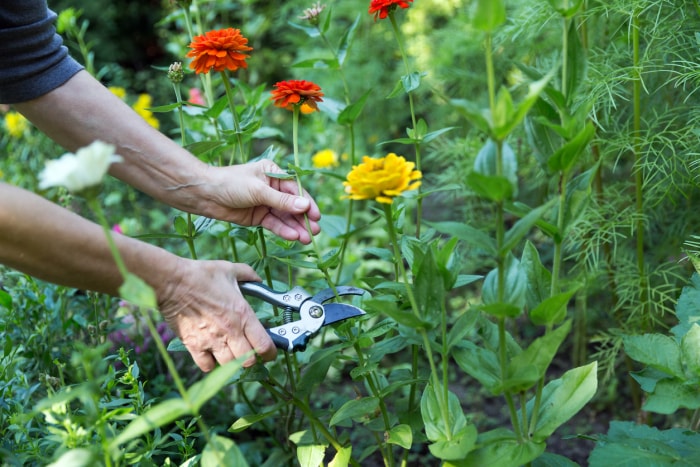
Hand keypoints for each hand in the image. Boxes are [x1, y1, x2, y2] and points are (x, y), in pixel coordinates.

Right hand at [158, 258, 275, 370]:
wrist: (172, 281)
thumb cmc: (200, 275)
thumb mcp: (230, 270)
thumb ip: (248, 275)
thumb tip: (258, 279)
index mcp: (242, 314)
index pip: (264, 345)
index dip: (270, 353)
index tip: (270, 353)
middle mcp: (230, 331)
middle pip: (248, 361)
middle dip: (251, 359)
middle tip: (248, 352)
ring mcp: (211, 340)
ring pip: (229, 366)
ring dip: (232, 361)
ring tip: (229, 351)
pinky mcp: (193, 345)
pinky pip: (207, 366)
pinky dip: (211, 363)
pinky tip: (211, 353)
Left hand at [199, 160, 320, 243]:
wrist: (205, 195)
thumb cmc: (230, 183)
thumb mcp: (258, 190)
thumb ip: (282, 200)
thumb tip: (305, 206)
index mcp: (273, 173)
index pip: (295, 189)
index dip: (307, 203)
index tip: (316, 216)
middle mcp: (272, 188)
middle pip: (292, 205)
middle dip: (303, 218)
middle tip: (314, 231)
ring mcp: (265, 203)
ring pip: (284, 217)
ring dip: (295, 227)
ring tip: (307, 238)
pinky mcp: (258, 217)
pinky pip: (274, 224)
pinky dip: (283, 230)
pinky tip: (292, 237)